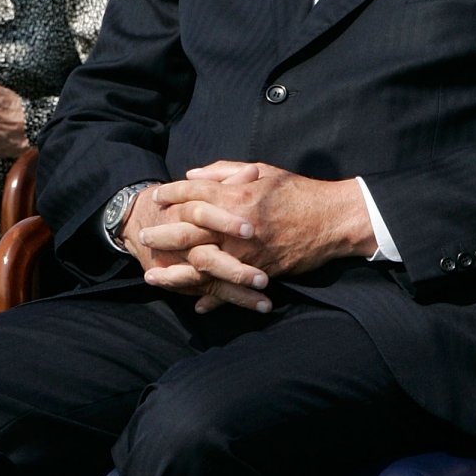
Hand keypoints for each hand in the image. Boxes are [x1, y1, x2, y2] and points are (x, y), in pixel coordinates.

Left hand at [134, 161, 375, 312]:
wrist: (332, 219)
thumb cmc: (296, 191)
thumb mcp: (262, 171)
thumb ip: (225, 171)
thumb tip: (192, 174)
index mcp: (238, 193)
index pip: (195, 192)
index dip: (173, 193)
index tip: (157, 196)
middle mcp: (237, 222)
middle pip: (190, 228)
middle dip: (164, 233)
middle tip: (144, 237)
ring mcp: (248, 250)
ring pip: (204, 263)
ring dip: (176, 272)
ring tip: (154, 276)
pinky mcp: (260, 270)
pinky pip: (231, 287)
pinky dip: (213, 298)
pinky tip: (195, 304)